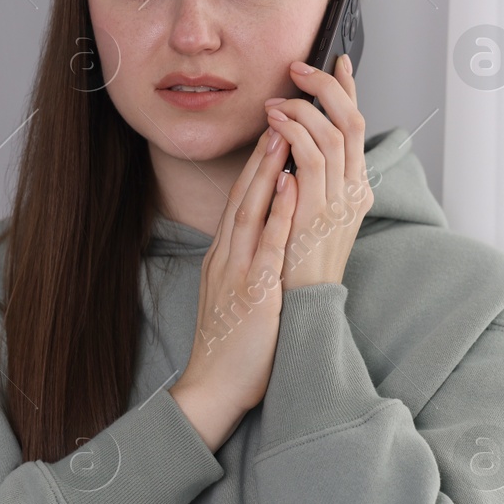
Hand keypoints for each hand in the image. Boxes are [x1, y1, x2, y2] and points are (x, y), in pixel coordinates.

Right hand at [170, 125, 298, 452]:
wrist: (212, 389)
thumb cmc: (231, 347)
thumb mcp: (235, 295)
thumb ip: (246, 265)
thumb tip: (264, 243)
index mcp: (225, 259)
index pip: (242, 203)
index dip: (257, 167)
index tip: (273, 133)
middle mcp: (227, 258)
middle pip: (244, 196)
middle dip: (262, 154)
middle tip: (279, 114)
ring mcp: (237, 273)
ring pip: (252, 212)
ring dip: (268, 171)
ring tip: (284, 134)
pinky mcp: (252, 293)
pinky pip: (267, 246)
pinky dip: (279, 214)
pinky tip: (291, 189)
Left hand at [266, 53, 375, 288]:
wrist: (299, 310)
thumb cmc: (296, 267)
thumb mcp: (309, 218)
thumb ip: (310, 183)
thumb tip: (295, 148)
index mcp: (354, 190)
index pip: (356, 128)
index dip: (349, 92)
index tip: (338, 62)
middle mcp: (355, 191)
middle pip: (352, 121)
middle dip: (328, 87)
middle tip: (301, 68)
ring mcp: (340, 201)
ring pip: (334, 133)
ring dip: (304, 107)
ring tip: (277, 100)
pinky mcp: (320, 212)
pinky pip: (312, 159)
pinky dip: (295, 133)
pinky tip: (275, 123)